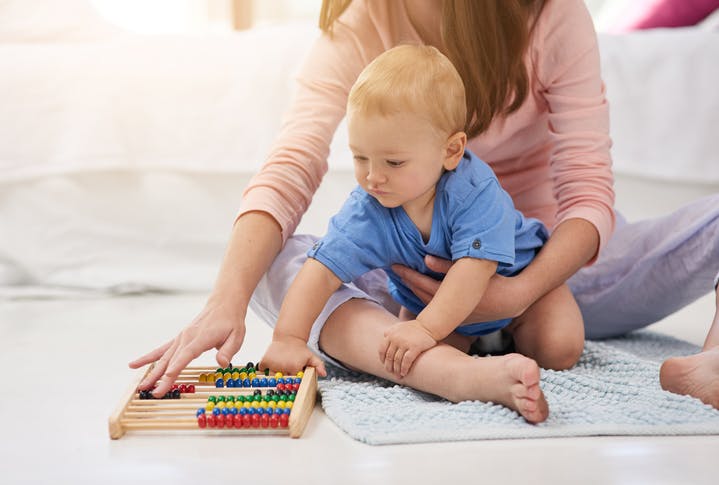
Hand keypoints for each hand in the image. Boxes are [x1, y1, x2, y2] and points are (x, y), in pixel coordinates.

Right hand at [129, 297, 246, 396]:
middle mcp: (187, 337)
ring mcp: (180, 338)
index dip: (177, 366)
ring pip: (163, 357)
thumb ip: (228, 350)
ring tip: (141, 386)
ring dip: (152, 372)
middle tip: (153, 393)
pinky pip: (161, 350)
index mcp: (201, 337)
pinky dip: (148, 358)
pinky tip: (135, 365)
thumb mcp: (237, 336)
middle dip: (162, 378)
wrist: (223, 304)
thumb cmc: (231, 322)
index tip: (167, 377)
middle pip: (172, 360)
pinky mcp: (178, 340)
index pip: (187, 354)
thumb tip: (223, 363)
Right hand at [261, 335, 326, 376]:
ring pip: (272, 377)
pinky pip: (263, 370)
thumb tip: (324, 374)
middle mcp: (283, 367)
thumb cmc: (300, 349)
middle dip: (284, 377)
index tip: (293, 376)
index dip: (293, 380)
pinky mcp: (265, 361)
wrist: (289, 336)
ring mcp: (273, 364)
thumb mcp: (311, 356)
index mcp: (294, 368)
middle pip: (282, 381)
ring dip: (275, 374)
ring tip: (280, 365)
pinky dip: (265, 368)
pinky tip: (271, 364)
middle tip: (286, 369)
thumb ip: (318, 365)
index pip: (293, 382)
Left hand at [379, 320, 436, 376]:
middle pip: (389, 356)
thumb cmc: (414, 327)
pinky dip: (404, 368)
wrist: (428, 325)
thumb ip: (391, 330)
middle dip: (389, 366)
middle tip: (390, 372)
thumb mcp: (399, 326)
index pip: (382, 349)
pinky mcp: (414, 348)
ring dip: (397, 370)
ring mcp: (405, 343)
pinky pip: (406, 361)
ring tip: (398, 375)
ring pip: (397, 360)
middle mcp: (396, 339)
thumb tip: (384, 336)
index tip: (384, 364)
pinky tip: (404, 372)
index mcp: (391, 334)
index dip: (382, 359)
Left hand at [392, 255, 530, 321]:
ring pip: (428, 304)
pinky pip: (437, 309)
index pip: (423, 284)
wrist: (512, 302)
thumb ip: (447, 265)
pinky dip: (426, 300)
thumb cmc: (494, 282)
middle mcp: (450, 309)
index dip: (408, 275)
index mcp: (452, 297)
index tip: (395, 265)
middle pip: (421, 294)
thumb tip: (425, 258)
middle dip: (408, 282)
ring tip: (405, 280)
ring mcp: (454, 316)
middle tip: (396, 270)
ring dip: (415, 292)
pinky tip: (420, 293)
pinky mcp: (459, 319)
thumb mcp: (472, 270)